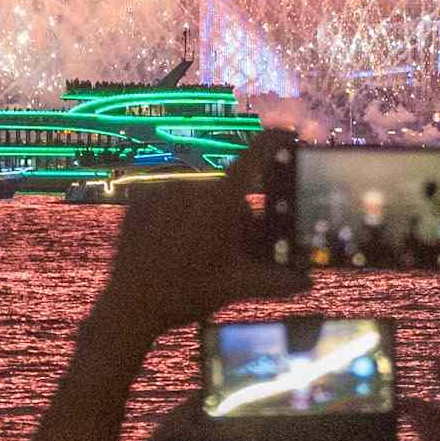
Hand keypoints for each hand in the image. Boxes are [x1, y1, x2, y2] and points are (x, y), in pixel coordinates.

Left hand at [89, 134, 306, 353]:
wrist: (130, 307)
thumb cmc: (188, 293)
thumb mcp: (235, 287)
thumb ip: (275, 281)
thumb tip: (308, 282)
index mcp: (220, 201)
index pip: (253, 157)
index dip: (273, 142)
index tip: (287, 134)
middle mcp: (192, 187)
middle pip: (227, 193)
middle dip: (236, 217)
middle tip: (233, 252)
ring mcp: (162, 191)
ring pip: (199, 198)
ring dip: (207, 217)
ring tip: (199, 254)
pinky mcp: (140, 201)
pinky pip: (171, 201)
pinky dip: (178, 217)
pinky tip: (173, 245)